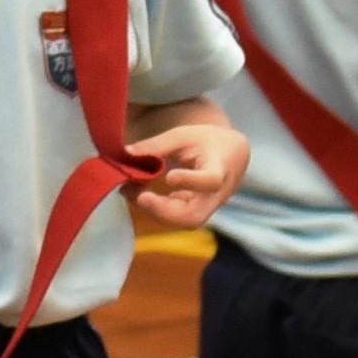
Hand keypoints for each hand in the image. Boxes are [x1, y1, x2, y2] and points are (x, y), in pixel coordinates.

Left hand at [128, 119, 247, 231]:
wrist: (230, 154)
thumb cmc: (207, 142)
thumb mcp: (184, 136)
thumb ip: (157, 145)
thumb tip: (127, 152)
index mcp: (219, 169)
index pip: (210, 181)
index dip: (190, 182)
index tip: (169, 177)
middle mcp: (216, 195)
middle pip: (195, 215)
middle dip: (165, 212)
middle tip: (141, 197)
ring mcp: (207, 208)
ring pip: (184, 221)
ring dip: (155, 211)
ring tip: (130, 191)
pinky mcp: (195, 212)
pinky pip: (176, 219)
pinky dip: (154, 209)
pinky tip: (135, 193)